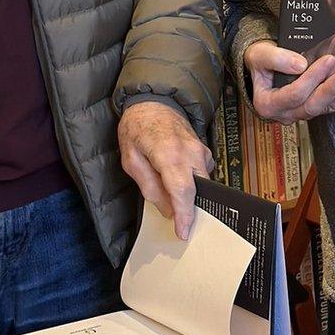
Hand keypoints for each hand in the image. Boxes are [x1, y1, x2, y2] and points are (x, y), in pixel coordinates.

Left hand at [118, 100, 213, 240]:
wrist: (153, 101)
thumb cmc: (137, 128)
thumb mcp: (131, 159)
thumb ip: (148, 186)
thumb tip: (167, 209)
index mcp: (169, 154)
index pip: (183, 190)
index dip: (185, 215)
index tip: (183, 233)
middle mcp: (190, 152)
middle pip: (198, 189)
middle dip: (191, 210)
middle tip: (181, 226)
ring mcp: (200, 149)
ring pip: (203, 182)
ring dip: (192, 196)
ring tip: (178, 206)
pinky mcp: (203, 149)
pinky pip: (203, 173)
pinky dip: (194, 183)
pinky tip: (179, 184)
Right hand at [243, 40, 334, 123]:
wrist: (262, 66)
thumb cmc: (259, 59)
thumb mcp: (260, 55)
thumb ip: (277, 59)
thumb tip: (300, 65)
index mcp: (268, 104)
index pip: (294, 94)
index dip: (312, 77)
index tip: (328, 59)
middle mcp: (285, 114)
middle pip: (312, 105)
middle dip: (330, 87)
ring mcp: (300, 113)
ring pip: (324, 107)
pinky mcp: (313, 109)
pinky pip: (332, 107)